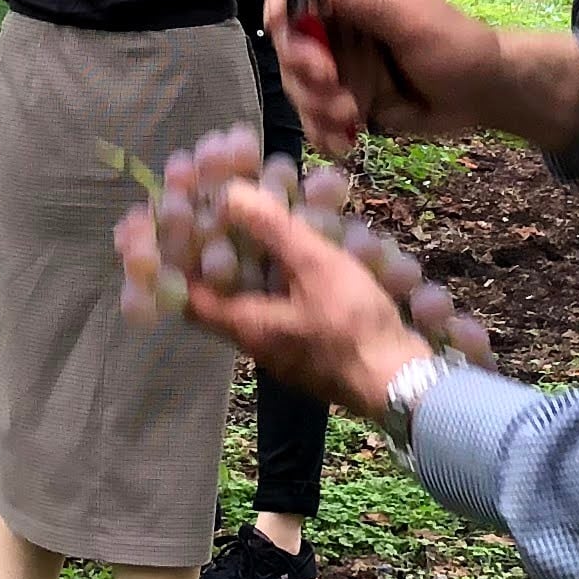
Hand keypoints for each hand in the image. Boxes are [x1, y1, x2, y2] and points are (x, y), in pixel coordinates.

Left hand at [184, 180, 435, 421]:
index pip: (187, 295)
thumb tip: (230, 194)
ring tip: (276, 231)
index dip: (178, 261)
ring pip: (259, 302)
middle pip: (223, 296)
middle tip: (234, 221)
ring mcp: (284, 351)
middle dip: (226, 256)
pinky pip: (287, 313)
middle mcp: (256, 342)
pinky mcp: (311, 354)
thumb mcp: (314, 266)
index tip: (185, 228)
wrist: (401, 385)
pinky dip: (290, 285)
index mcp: (244, 324)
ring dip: (262, 268)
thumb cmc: (351, 325)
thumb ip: (273, 229)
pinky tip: (314, 261)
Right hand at [261, 0, 578, 157]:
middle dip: (303, 68)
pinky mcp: (345, 99)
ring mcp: (340, 65)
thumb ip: (366, 2)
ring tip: (350, 115)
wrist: (484, 96)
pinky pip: (316, 117)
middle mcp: (339, 25)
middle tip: (330, 82)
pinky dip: (323, 132)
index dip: (281, 4)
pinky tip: (343, 144)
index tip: (282, 27)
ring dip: (315, 105)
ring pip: (298, 85)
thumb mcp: (414, 20)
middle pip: (289, 42)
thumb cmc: (457, 47)